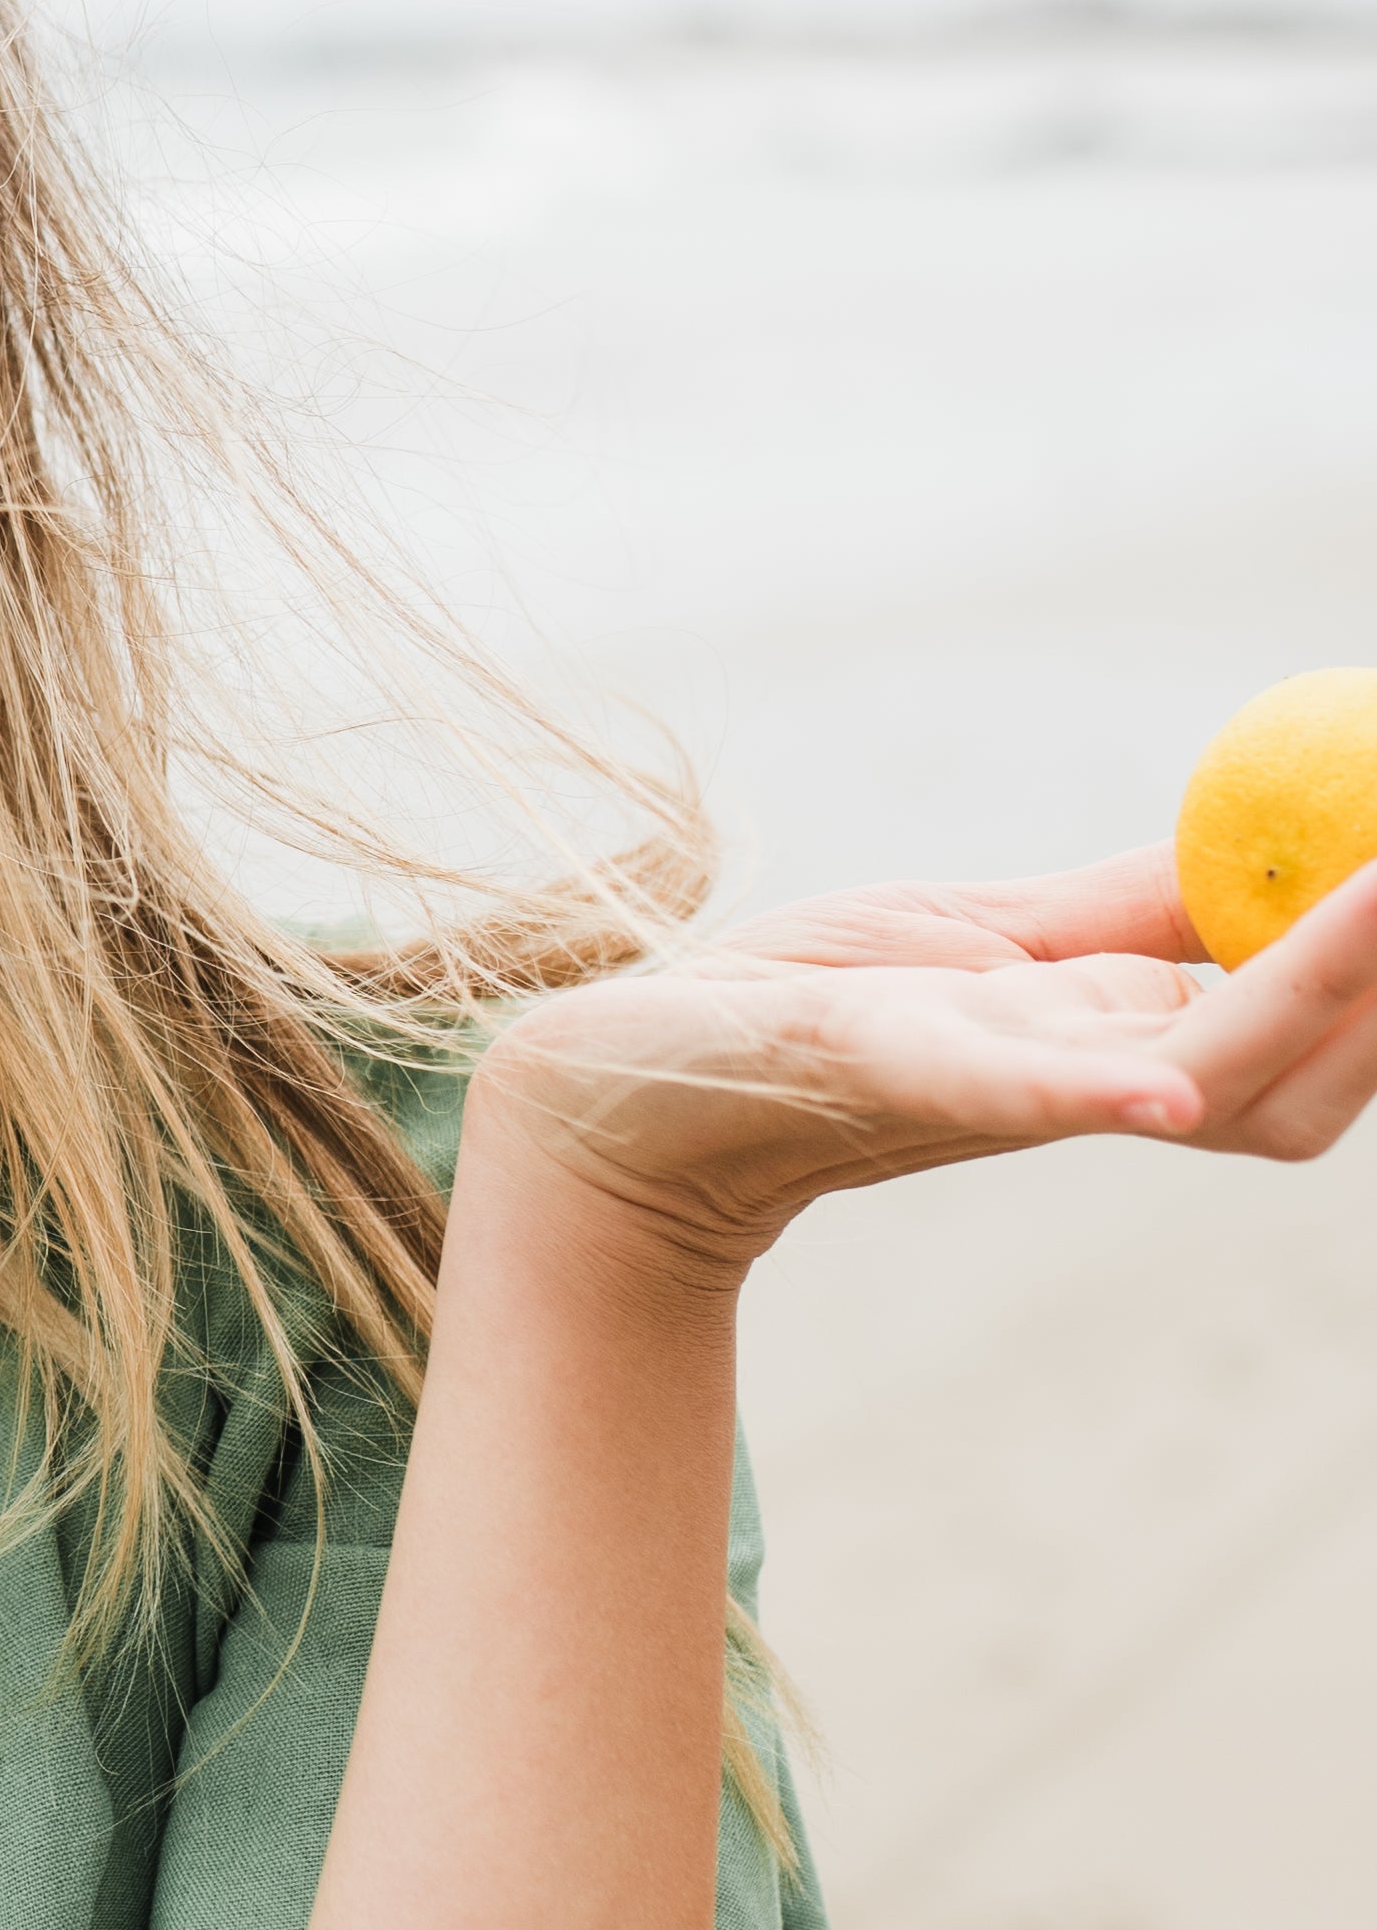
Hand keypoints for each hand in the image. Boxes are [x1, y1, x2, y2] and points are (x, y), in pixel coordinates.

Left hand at [475, 844, 1376, 1284]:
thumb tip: (1282, 835)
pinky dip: (1100, 1092)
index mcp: (1116, 1043)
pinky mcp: (884, 1073)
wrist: (622, 1079)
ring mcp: (994, 1086)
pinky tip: (1172, 1092)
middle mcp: (1082, 1082)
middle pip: (1300, 1078)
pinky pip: (1013, 1094)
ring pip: (1201, 1074)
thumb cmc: (804, 1005)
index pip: (1316, 1031)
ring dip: (1313, 995)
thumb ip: (1139, 908)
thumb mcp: (997, 935)